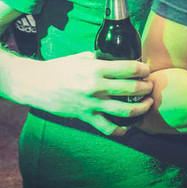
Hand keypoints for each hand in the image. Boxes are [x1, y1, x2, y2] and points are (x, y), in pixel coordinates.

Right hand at [24, 52, 152, 136]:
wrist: (35, 84)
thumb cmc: (59, 68)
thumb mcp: (81, 57)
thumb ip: (100, 58)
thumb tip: (116, 58)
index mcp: (97, 68)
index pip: (129, 68)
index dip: (143, 69)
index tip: (146, 70)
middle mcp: (96, 86)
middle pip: (132, 89)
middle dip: (146, 87)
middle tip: (150, 86)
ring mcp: (91, 103)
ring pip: (125, 110)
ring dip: (142, 108)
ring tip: (148, 104)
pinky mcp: (85, 116)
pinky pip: (106, 127)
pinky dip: (120, 130)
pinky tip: (128, 128)